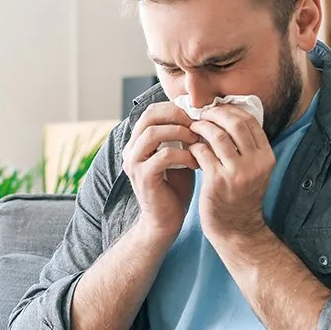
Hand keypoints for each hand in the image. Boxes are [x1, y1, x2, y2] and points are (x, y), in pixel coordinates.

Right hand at [122, 102, 199, 241]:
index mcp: (137, 143)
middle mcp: (131, 150)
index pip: (151, 112)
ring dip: (179, 132)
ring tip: (197, 141)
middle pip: (148, 116)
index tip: (195, 115)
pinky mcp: (143, 177)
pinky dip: (183, 155)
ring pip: (153, 133)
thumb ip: (181, 138)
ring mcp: (134, 163)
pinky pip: (163, 156)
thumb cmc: (174, 189)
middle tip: (196, 123)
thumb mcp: (178, 156)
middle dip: (176, 115)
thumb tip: (199, 116)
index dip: (174, 108)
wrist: (165, 221)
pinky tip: (196, 162)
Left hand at [188, 105, 274, 242]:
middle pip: (235, 123)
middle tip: (201, 113)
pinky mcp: (218, 181)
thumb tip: (228, 115)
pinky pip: (203, 152)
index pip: (250, 120)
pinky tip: (189, 147)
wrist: (236, 229)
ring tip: (193, 127)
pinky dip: (194, 145)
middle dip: (215, 114)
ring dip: (202, 127)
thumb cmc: (239, 197)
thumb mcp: (253, 170)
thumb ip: (246, 147)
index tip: (216, 108)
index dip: (231, 109)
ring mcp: (237, 173)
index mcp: (266, 157)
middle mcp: (255, 163)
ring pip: (217, 135)